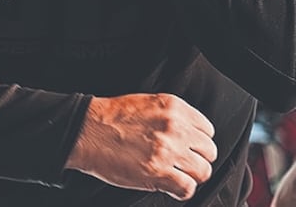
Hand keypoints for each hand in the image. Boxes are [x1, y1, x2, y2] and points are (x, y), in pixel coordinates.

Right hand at [64, 93, 216, 200]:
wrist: (87, 131)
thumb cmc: (111, 118)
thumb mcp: (148, 104)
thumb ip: (172, 117)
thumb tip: (189, 135)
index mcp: (174, 108)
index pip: (207, 130)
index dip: (199, 142)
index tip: (191, 148)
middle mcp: (174, 127)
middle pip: (208, 152)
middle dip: (198, 160)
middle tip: (185, 164)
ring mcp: (167, 150)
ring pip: (202, 171)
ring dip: (191, 176)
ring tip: (178, 176)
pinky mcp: (157, 172)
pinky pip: (187, 188)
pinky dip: (182, 191)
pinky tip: (171, 187)